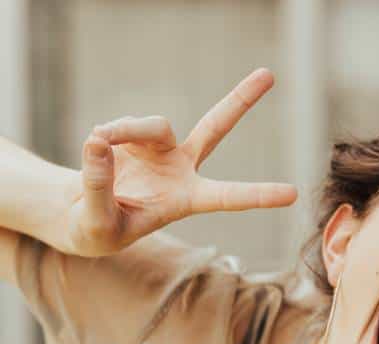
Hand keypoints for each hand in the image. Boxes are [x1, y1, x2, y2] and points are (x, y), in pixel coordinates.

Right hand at [66, 68, 296, 256]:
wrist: (83, 213)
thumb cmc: (98, 229)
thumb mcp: (97, 223)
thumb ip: (99, 187)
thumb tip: (98, 142)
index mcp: (187, 200)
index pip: (228, 197)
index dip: (259, 195)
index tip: (292, 195)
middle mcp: (182, 169)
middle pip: (215, 127)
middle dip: (240, 100)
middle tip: (269, 74)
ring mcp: (161, 148)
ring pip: (154, 124)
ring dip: (126, 131)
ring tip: (100, 146)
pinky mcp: (136, 134)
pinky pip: (123, 124)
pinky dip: (108, 133)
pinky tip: (96, 147)